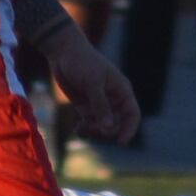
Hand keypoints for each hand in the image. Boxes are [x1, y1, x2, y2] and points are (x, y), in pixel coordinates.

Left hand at [42, 14, 141, 146]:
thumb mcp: (92, 83)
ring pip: (102, 126)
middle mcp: (113, 99)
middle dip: (105, 130)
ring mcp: (99, 103)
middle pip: (117, 124)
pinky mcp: (85, 106)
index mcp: (121, 90)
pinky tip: (78, 128)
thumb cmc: (82, 62)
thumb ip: (100, 106)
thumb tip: (108, 127)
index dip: (130, 129)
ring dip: (94, 131)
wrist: (62, 52)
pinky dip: (85, 129)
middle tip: (90, 127)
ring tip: (81, 128)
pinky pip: (90, 123)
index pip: (132, 114)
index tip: (121, 143)